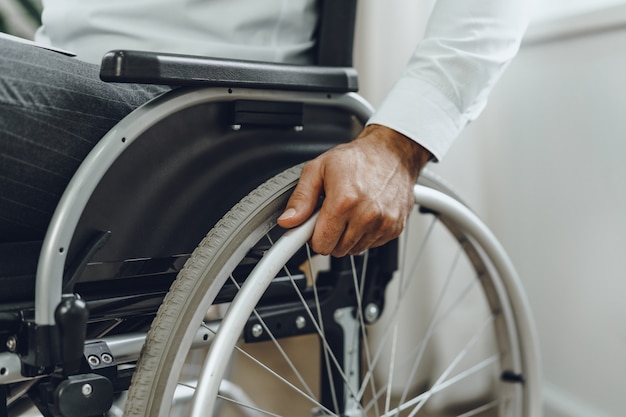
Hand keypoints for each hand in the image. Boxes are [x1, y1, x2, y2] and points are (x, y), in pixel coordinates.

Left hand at [277, 124, 431, 256]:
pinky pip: (371, 245)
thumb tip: (288, 220)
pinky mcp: (395, 228)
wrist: (391, 152)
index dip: (312, 236)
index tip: (311, 227)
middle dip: (330, 235)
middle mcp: (366, 215)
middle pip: (336, 250)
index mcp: (344, 201)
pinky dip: (365, 234)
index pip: (320, 243)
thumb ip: (301, 198)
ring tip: (349, 212)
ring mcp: (383, 223)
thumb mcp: (318, 169)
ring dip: (348, 236)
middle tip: (332, 214)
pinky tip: (365, 215)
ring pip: (353, 250)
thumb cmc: (357, 158)